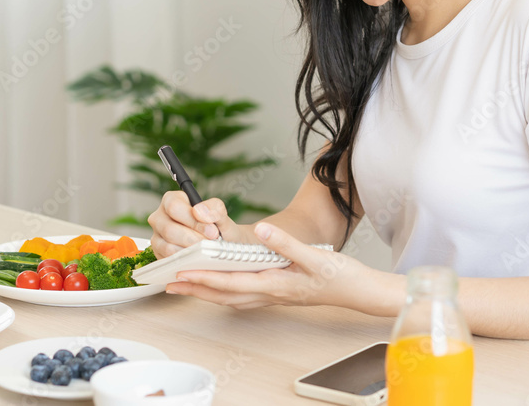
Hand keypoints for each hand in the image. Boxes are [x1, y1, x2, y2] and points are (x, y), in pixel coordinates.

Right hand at [148, 192, 249, 257]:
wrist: (218, 246)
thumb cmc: (216, 227)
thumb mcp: (220, 215)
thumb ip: (214, 209)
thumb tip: (199, 211)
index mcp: (171, 200)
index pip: (174, 207)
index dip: (192, 220)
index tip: (212, 230)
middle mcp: (159, 217)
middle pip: (169, 229)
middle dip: (194, 238)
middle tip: (210, 243)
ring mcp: (157, 237)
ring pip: (168, 247)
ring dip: (191, 251)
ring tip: (205, 250)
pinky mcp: (159, 254)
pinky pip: (168, 260)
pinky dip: (186, 261)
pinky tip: (198, 258)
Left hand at [165, 222, 383, 311]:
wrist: (359, 292)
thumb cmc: (340, 276)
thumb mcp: (315, 256)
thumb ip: (286, 243)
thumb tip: (261, 231)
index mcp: (275, 284)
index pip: (231, 282)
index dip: (204, 277)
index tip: (182, 272)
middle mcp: (270, 294)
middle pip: (223, 294)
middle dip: (195, 288)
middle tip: (169, 283)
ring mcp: (273, 296)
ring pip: (231, 297)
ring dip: (206, 291)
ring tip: (185, 284)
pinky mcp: (278, 293)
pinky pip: (242, 295)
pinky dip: (224, 291)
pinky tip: (218, 285)